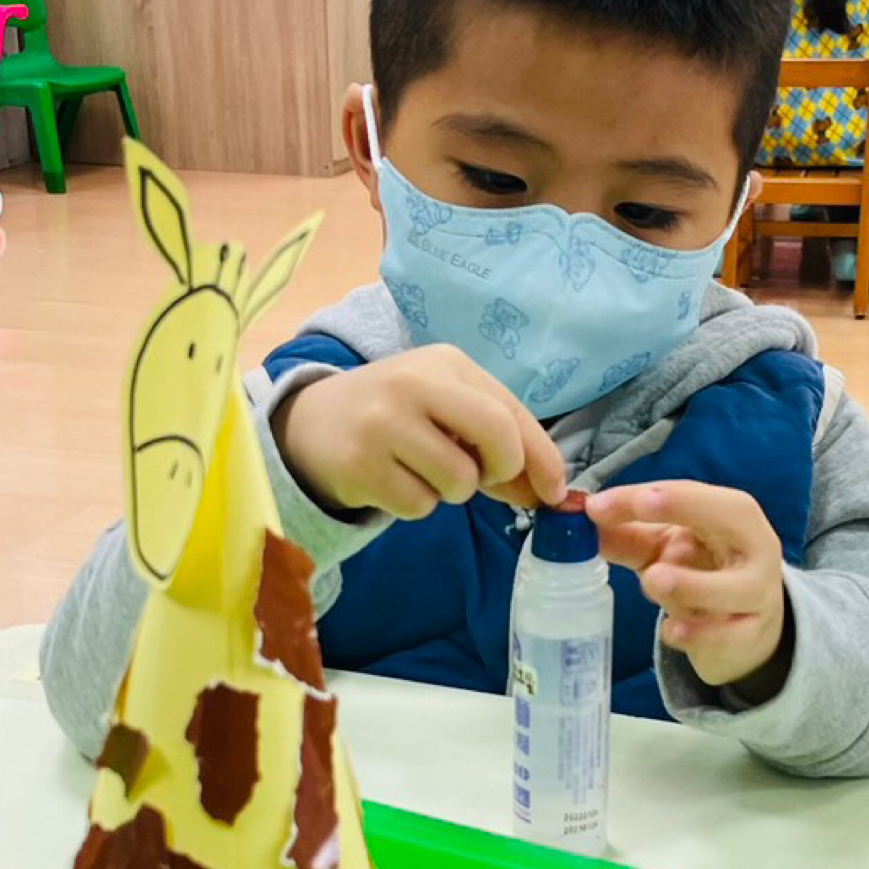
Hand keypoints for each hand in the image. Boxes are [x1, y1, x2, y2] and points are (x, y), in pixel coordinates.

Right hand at [276, 349, 567, 520]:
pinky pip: (419, 505)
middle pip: (497, 436)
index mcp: (445, 363)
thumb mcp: (446, 412)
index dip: (542, 457)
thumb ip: (497, 445)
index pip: (510, 411)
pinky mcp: (360, 463)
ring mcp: (384, 422)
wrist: (312, 423)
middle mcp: (415, 383)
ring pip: (458, 481)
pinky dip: (415, 504)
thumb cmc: (397, 417)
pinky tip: (393, 480)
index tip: (555, 492)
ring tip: (422, 472)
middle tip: (483, 478)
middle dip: (503, 470)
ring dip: (450, 492)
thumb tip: (549, 494)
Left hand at [588, 481, 792, 697]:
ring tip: (653, 580)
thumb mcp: (663, 547)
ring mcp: (758, 595)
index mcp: (734, 515)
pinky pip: (728, 635)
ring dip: (693, 582)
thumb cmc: (703, 571)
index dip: (654, 494)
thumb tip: (579, 516)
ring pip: (736, 585)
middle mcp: (755, 548)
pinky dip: (700, 635)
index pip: (694, 494)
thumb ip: (625, 533)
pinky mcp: (751, 636)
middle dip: (687, 506)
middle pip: (734, 516)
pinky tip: (673, 631)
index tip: (603, 502)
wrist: (746, 627)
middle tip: (642, 505)